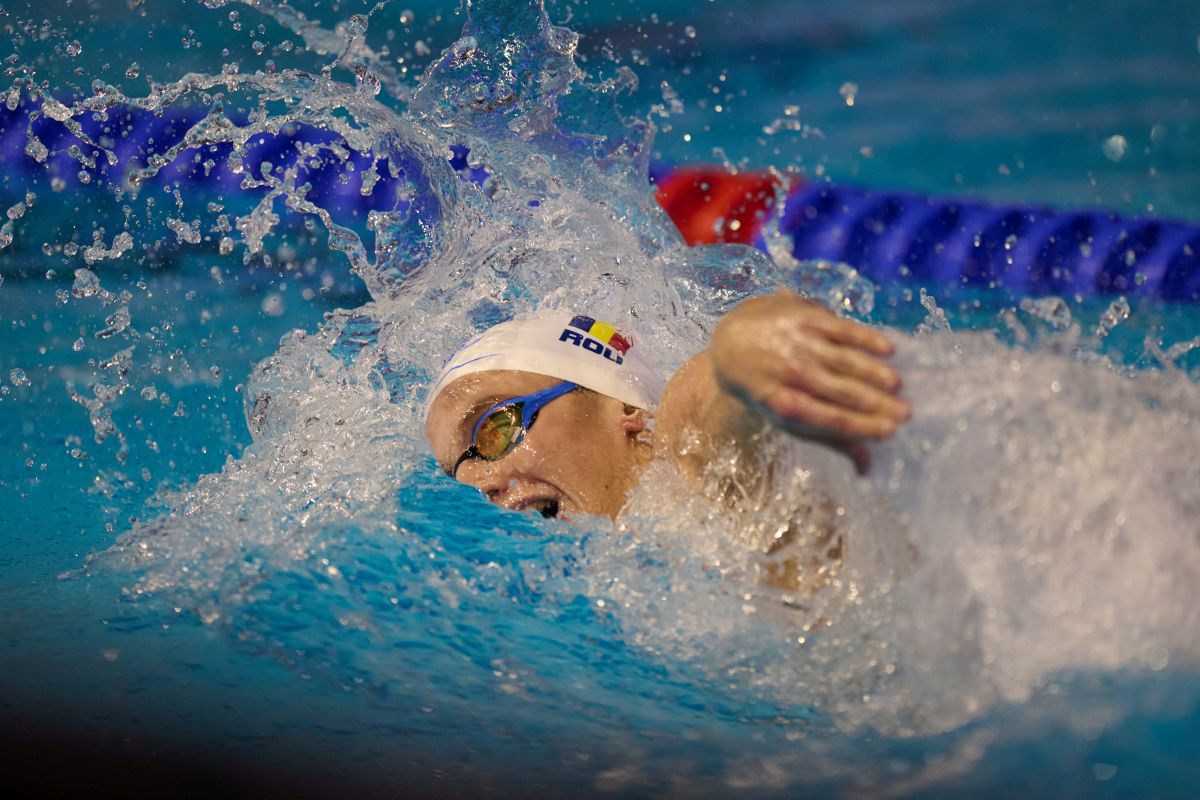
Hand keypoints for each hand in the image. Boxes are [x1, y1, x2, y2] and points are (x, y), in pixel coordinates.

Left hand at [710, 290, 908, 472]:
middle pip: (839, 391)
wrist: (730, 343)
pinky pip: (840, 329)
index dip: (860, 426)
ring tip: (897, 384)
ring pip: (841, 360)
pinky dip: (864, 338)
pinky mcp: (803, 317)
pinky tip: (888, 349)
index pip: (829, 419)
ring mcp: (797, 343)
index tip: (890, 431)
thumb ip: (830, 438)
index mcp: (784, 404)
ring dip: (872, 372)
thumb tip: (866, 468)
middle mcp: (790, 373)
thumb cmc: (769, 389)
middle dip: (874, 403)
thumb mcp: (788, 418)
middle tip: (906, 413)